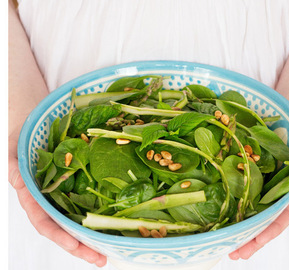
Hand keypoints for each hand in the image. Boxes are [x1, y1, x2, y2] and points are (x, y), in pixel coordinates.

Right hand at [9, 126, 107, 266]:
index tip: (75, 244)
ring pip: (79, 219)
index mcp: (34, 196)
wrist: (35, 124)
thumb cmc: (22, 138)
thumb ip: (13, 168)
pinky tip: (112, 224)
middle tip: (100, 259)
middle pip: (65, 228)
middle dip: (81, 246)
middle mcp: (51, 199)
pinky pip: (89, 199)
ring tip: (109, 249)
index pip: (45, 221)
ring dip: (93, 236)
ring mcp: (66, 192)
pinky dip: (100, 214)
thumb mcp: (12, 151)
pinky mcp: (79, 183)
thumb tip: (18, 182)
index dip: (59, 235)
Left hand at [229, 109, 288, 259]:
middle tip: (236, 252)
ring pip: (251, 208)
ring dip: (240, 226)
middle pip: (265, 217)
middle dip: (252, 237)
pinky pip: (239, 188)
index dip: (273, 228)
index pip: (285, 210)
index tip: (258, 241)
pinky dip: (231, 202)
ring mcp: (261, 179)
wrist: (286, 110)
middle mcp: (277, 185)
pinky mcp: (248, 170)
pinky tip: (219, 214)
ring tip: (225, 243)